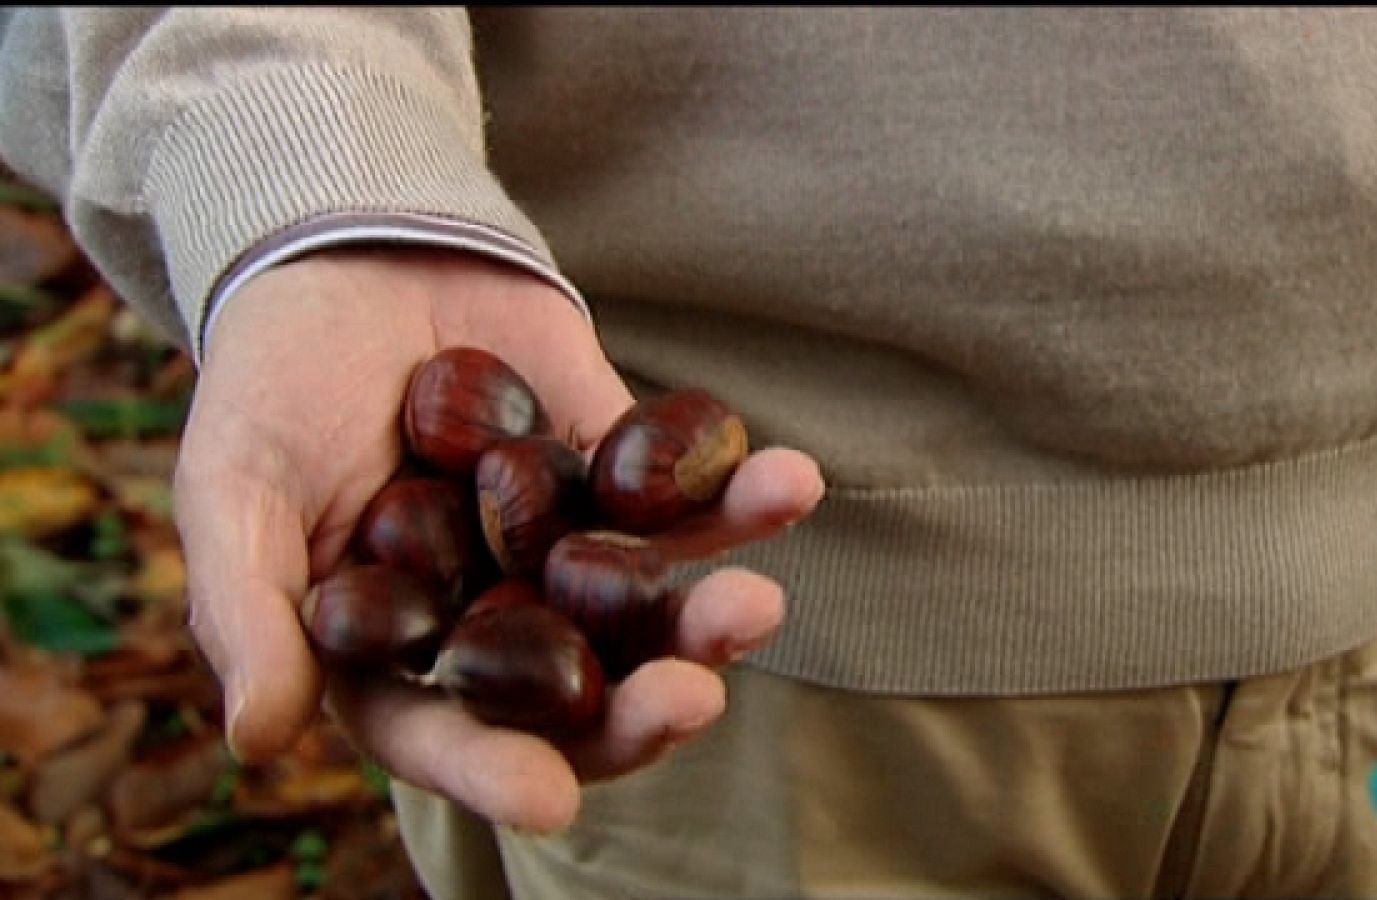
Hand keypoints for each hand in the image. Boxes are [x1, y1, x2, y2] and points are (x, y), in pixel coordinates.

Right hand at [173, 246, 823, 832]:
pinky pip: (688, 498)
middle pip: (575, 691)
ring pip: (645, 607)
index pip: (447, 734)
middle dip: (636, 706)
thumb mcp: (234, 489)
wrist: (351, 252)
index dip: (492, 773)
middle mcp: (495, 617)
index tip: (550, 800)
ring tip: (754, 604)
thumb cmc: (270, 383)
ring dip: (706, 616)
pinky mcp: (621, 473)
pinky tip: (790, 483)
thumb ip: (249, 611)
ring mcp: (565, 547)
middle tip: (692, 698)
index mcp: (399, 651)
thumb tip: (257, 741)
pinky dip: (742, 495)